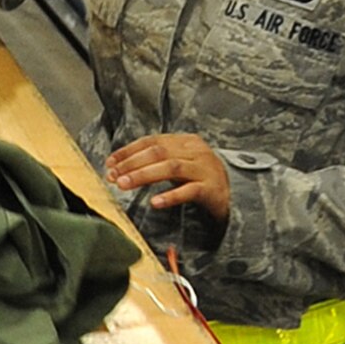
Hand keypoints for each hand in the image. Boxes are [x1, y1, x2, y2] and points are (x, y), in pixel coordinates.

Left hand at [105, 132, 230, 222]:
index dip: (128, 151)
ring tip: (124, 185)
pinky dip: (171, 196)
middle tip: (113, 176)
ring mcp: (205, 169)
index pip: (151, 141)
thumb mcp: (179, 163)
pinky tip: (156, 202)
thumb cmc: (200, 177)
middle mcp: (196, 151)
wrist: (234, 194)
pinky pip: (190, 190)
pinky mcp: (212, 189)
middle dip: (132, 164)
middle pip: (158, 152)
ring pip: (171, 167)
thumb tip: (119, 168)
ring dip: (144, 176)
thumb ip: (154, 161)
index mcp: (185, 141)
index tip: (109, 163)